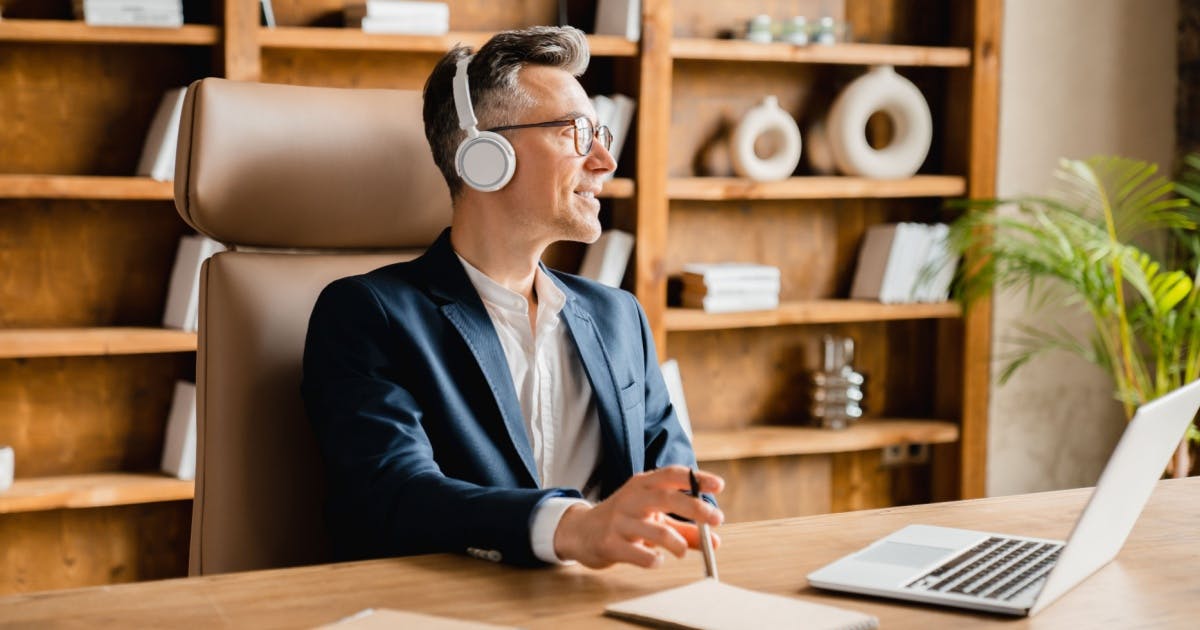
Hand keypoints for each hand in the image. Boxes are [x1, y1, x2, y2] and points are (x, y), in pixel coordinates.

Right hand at [553, 465, 723, 568]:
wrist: (581, 532)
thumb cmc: (624, 522)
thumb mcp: (653, 519)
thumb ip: (684, 529)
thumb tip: (716, 541)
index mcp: (642, 485)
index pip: (672, 474)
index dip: (696, 478)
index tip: (719, 485)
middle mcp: (631, 498)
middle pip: (666, 497)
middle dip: (694, 508)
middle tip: (716, 519)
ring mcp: (619, 521)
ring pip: (654, 530)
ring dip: (676, 543)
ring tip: (682, 551)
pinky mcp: (610, 544)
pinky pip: (638, 554)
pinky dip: (654, 560)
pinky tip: (657, 560)